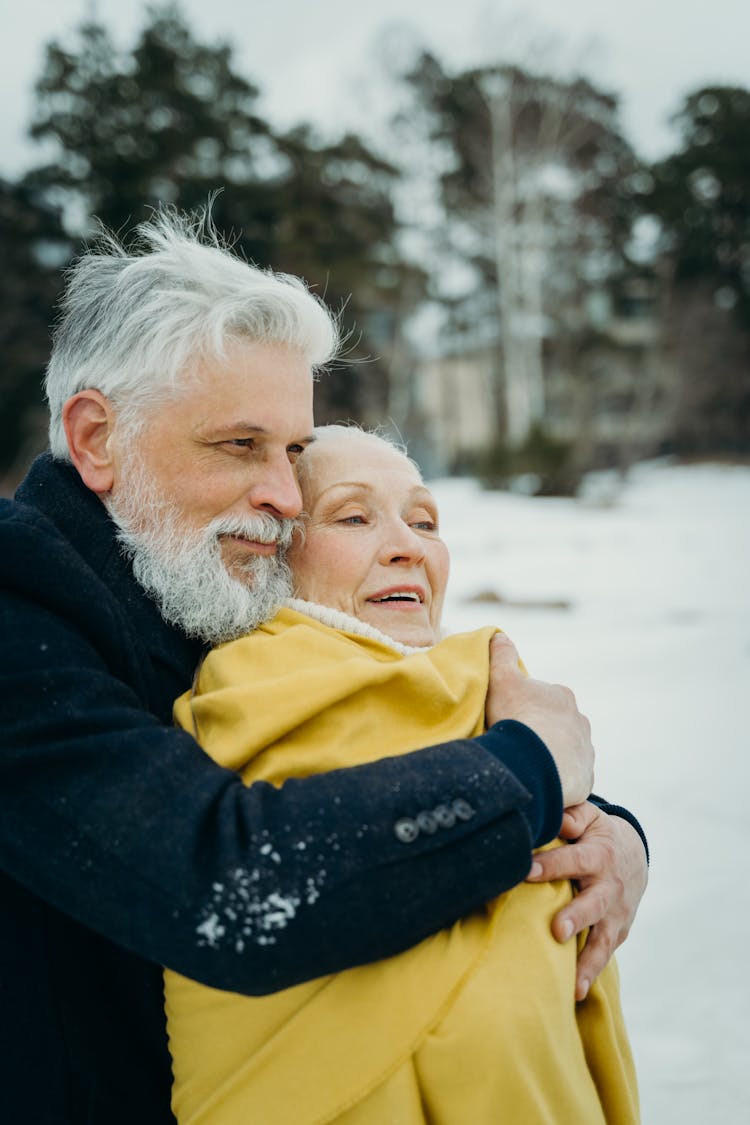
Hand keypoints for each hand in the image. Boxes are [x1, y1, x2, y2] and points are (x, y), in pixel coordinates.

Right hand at [486, 633, 593, 806]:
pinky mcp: (585, 778)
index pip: (542, 698)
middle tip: (516, 743)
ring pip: (565, 751)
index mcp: (562, 696)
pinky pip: (569, 777)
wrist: (534, 766)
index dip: (524, 707)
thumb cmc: (518, 719)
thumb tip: (499, 635)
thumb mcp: (502, 679)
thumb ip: (501, 655)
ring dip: (550, 756)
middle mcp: (580, 722)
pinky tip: (538, 783)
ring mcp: (585, 751)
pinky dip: (556, 779)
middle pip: (556, 725)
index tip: (509, 718)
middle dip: (540, 732)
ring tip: (526, 766)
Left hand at [526, 801, 647, 999]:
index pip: (573, 860)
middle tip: (558, 930)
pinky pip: (605, 954)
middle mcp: (610, 887)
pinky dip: (592, 973)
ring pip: (603, 940)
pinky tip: (575, 993)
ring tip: (573, 984)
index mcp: (599, 854)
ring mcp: (616, 913)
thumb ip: (571, 817)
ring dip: (588, 961)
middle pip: (593, 904)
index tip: (525, 871)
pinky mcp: (618, 932)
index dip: (550, 865)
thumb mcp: (589, 817)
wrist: (635, 854)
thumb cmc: (597, 834)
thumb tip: (554, 817)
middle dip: (577, 917)